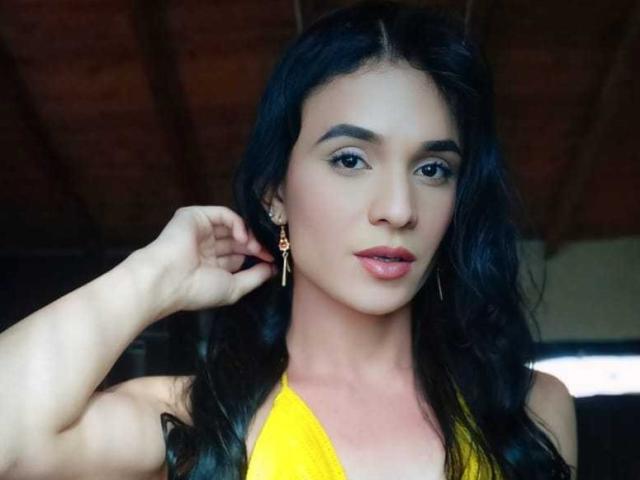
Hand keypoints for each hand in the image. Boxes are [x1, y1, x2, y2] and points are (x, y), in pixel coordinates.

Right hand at [141, 205, 276, 312]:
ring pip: (232, 227)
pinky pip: (223, 214)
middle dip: (255, 245)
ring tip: (255, 247)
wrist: (168, 279)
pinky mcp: (195, 216)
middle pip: (237, 241)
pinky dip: (238, 223)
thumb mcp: (233, 287)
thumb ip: (255, 277)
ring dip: (248, 236)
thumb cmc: (198, 289)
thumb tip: (273, 269)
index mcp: (210, 266)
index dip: (256, 256)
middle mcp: (205, 247)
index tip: (273, 260)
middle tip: (268, 252)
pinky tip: (243, 237)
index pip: (238, 256)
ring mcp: (200, 231)